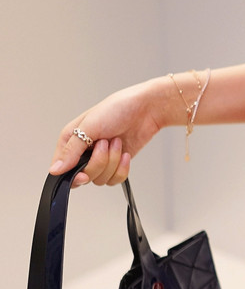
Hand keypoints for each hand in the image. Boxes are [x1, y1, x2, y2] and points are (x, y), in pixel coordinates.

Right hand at [49, 78, 168, 186]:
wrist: (146, 109)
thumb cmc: (116, 109)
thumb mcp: (88, 127)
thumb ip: (71, 150)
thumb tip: (54, 169)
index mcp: (71, 141)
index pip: (62, 169)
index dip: (73, 175)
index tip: (84, 174)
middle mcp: (84, 152)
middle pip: (84, 176)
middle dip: (99, 161)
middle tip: (105, 143)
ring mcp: (101, 159)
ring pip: (101, 178)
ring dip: (112, 161)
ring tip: (117, 142)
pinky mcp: (117, 164)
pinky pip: (115, 179)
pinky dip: (122, 168)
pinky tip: (125, 153)